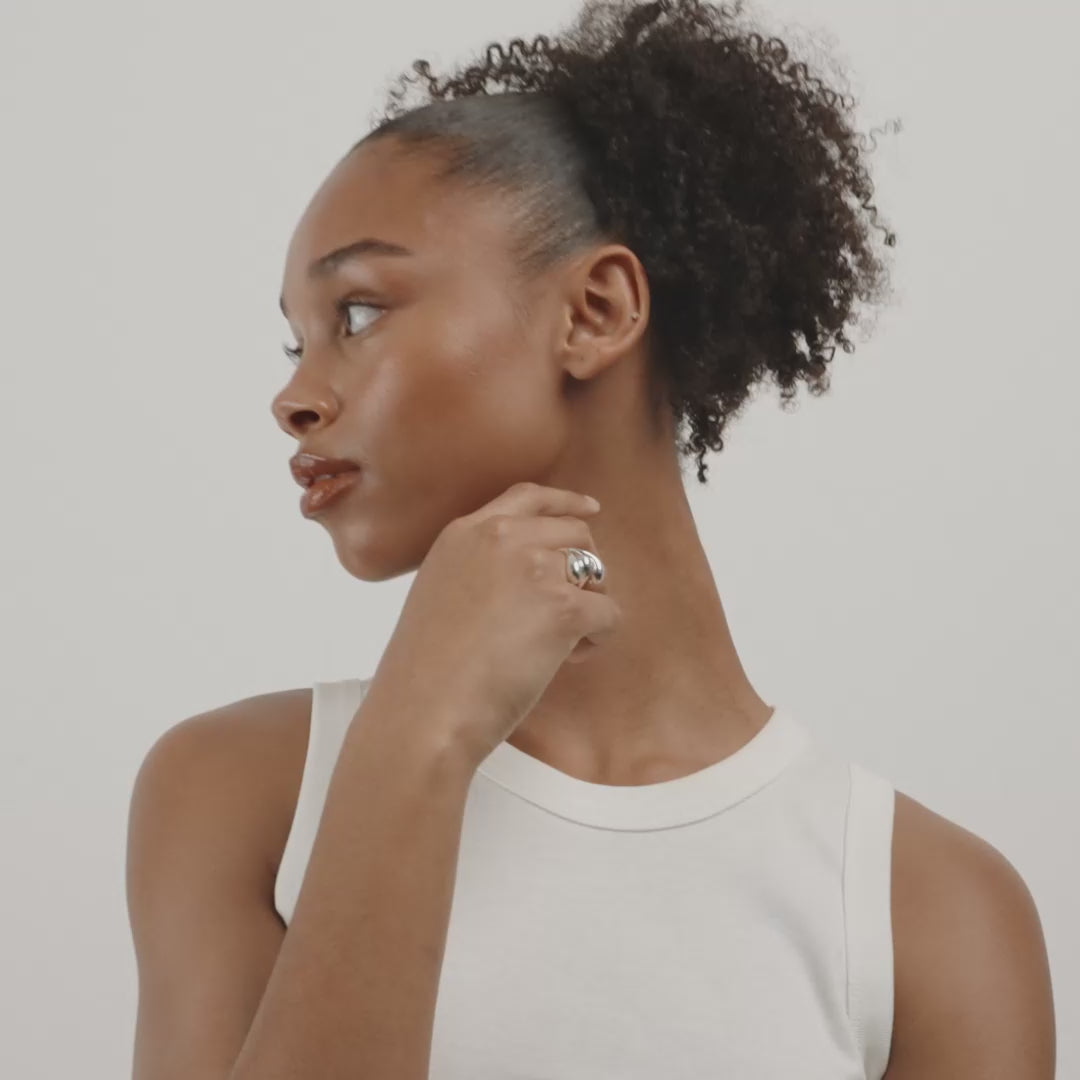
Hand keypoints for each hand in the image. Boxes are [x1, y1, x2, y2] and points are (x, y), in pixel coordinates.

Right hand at [363, 481, 622, 767]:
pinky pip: (608, 612)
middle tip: (569, 612)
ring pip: (596, 572)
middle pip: (575, 533)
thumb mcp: (441, 592)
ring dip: (590, 606)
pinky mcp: (562, 607)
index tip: (591, 509)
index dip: (566, 503)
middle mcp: (502, 537)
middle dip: (585, 569)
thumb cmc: (427, 671)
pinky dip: (597, 638)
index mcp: (466, 532)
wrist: (424, 711)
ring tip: (560, 645)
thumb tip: (534, 576)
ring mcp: (534, 568)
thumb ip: (481, 568)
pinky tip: (568, 660)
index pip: (528, 496)